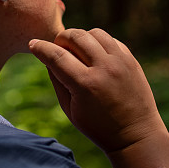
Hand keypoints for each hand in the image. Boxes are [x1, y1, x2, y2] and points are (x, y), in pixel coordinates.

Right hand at [29, 28, 164, 153]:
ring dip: (80, 38)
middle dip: (61, 39)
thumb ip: (57, 81)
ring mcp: (120, 62)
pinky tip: (94, 55)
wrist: (136, 134)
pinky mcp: (131, 59)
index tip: (33, 44)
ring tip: (76, 52)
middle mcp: (104, 68)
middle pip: (75, 36)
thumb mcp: (70, 109)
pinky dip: (97, 42)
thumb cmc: (98, 127)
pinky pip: (110, 39)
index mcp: (86, 85)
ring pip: (94, 33)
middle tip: (58, 49)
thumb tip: (48, 58)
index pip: (56, 56)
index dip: (41, 48)